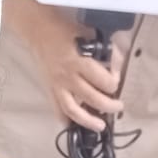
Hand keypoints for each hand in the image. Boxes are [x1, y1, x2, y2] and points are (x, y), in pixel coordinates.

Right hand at [6, 0, 123, 131]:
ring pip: (73, 110)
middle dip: (110, 105)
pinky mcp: (49, 89)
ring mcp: (57, 85)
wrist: (39, 31)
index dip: (115, 82)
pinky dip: (64, 119)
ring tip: (100, 126)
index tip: (116, 78)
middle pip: (93, 98)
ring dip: (88, 121)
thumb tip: (119, 63)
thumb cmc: (66, 30)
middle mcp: (68, 77)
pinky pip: (57, 108)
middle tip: (119, 106)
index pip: (104, 81)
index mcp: (80, 61)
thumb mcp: (90, 36)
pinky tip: (72, 125)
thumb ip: (107, 50)